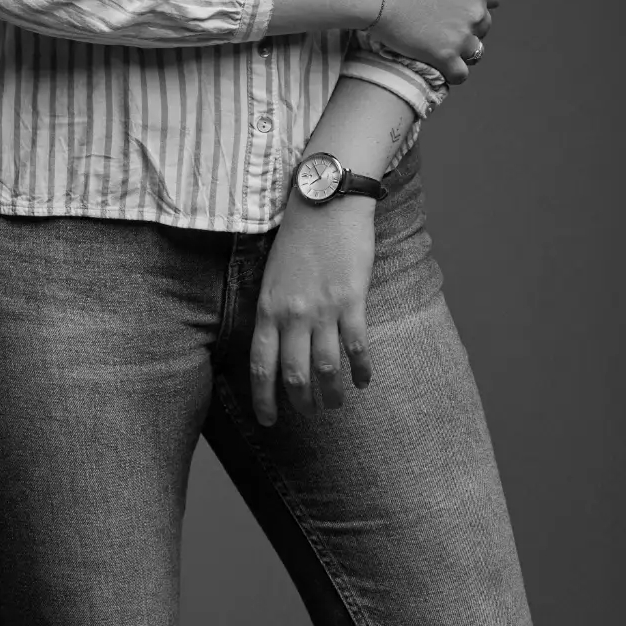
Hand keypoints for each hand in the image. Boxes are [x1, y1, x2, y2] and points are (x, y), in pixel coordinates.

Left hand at [250, 195, 375, 426]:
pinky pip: (356, 347)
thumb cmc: (297, 237)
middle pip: (294, 374)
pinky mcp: (352, 301)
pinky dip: (362, 369)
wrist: (324, 202)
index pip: (260, 364)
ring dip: (331, 394)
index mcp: (266, 307)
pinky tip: (364, 381)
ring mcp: (322, 309)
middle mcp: (291, 314)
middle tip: (310, 414)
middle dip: (301, 402)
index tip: (268, 422)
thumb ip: (272, 309)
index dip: (264, 398)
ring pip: (326, 369)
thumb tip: (274, 343)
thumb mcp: (271, 274)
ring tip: (336, 405)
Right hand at [373, 0, 504, 82]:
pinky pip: (460, 73)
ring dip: (462, 46)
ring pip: (475, 49)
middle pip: (484, 23)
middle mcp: (475, 11)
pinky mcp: (442, 55)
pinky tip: (440, 62)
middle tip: (439, 16)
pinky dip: (454, 71)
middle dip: (468, 21)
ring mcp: (460, 36)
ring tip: (439, 39)